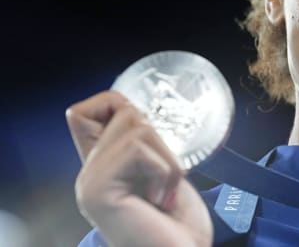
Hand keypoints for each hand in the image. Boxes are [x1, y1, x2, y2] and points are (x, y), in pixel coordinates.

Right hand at [67, 90, 212, 246]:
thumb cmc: (180, 227)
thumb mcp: (164, 175)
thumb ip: (145, 147)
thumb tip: (138, 110)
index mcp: (103, 167)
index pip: (84, 111)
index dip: (118, 106)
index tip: (150, 140)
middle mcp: (90, 173)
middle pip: (124, 110)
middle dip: (162, 141)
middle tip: (165, 180)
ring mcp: (90, 181)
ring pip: (137, 126)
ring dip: (168, 159)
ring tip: (165, 192)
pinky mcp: (97, 189)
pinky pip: (138, 148)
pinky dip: (163, 170)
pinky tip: (159, 200)